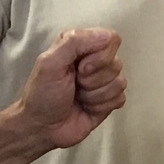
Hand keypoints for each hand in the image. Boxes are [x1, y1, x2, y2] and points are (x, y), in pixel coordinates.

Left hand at [18, 28, 125, 151]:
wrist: (43, 128)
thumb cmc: (43, 93)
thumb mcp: (50, 62)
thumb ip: (74, 42)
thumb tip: (108, 36)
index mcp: (81, 45)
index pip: (111, 39)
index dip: (98, 56)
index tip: (79, 68)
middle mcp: (96, 60)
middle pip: (116, 63)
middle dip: (94, 79)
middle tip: (75, 85)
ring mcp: (105, 81)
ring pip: (120, 82)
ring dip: (95, 95)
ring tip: (79, 97)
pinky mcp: (110, 100)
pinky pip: (120, 98)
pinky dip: (101, 106)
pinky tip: (87, 108)